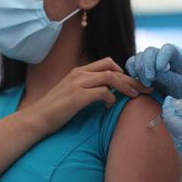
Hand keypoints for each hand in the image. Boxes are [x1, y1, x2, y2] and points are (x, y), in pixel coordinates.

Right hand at [31, 57, 151, 134]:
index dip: (123, 71)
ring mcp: (78, 84)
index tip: (134, 82)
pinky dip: (111, 98)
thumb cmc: (55, 110)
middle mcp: (79, 74)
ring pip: (110, 77)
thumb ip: (87, 88)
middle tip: (144, 88)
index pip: (107, 63)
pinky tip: (110, 106)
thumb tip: (108, 92)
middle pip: (112, 68)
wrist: (36, 119)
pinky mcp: (78, 97)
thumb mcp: (72, 93)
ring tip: (134, 96)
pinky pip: (103, 92)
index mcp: (78, 71)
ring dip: (126, 86)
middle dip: (131, 78)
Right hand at [125, 44, 181, 97]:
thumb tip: (157, 71)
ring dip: (140, 69)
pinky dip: (131, 69)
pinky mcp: (139, 67)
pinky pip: (130, 62)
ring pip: (139, 56)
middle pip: (150, 51)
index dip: (163, 56)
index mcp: (175, 57)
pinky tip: (136, 80)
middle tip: (150, 80)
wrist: (175, 98)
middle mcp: (160, 55)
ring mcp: (149, 61)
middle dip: (148, 65)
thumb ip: (172, 78)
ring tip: (147, 84)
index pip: (168, 49)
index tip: (161, 69)